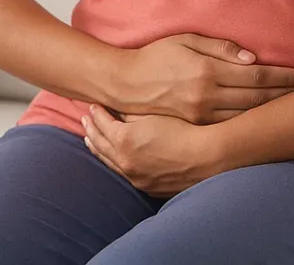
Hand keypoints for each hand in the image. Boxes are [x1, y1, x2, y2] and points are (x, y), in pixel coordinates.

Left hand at [81, 104, 221, 197]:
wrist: (209, 157)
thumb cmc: (185, 130)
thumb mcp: (155, 113)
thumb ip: (132, 112)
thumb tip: (118, 111)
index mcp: (124, 141)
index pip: (103, 124)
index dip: (97, 113)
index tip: (93, 105)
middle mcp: (125, 162)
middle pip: (101, 144)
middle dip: (91, 131)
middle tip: (84, 120)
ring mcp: (136, 178)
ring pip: (110, 163)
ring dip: (98, 149)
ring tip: (90, 140)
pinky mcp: (149, 188)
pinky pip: (125, 174)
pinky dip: (115, 164)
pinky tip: (115, 160)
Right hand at [115, 33, 293, 124]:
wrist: (126, 84)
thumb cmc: (156, 56)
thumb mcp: (184, 40)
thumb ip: (219, 47)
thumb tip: (251, 58)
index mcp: (207, 71)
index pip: (255, 76)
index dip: (282, 76)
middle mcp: (207, 96)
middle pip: (257, 98)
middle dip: (285, 94)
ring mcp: (202, 115)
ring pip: (247, 116)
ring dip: (272, 111)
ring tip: (293, 106)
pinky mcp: (197, 126)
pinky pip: (231, 126)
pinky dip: (252, 122)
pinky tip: (265, 119)